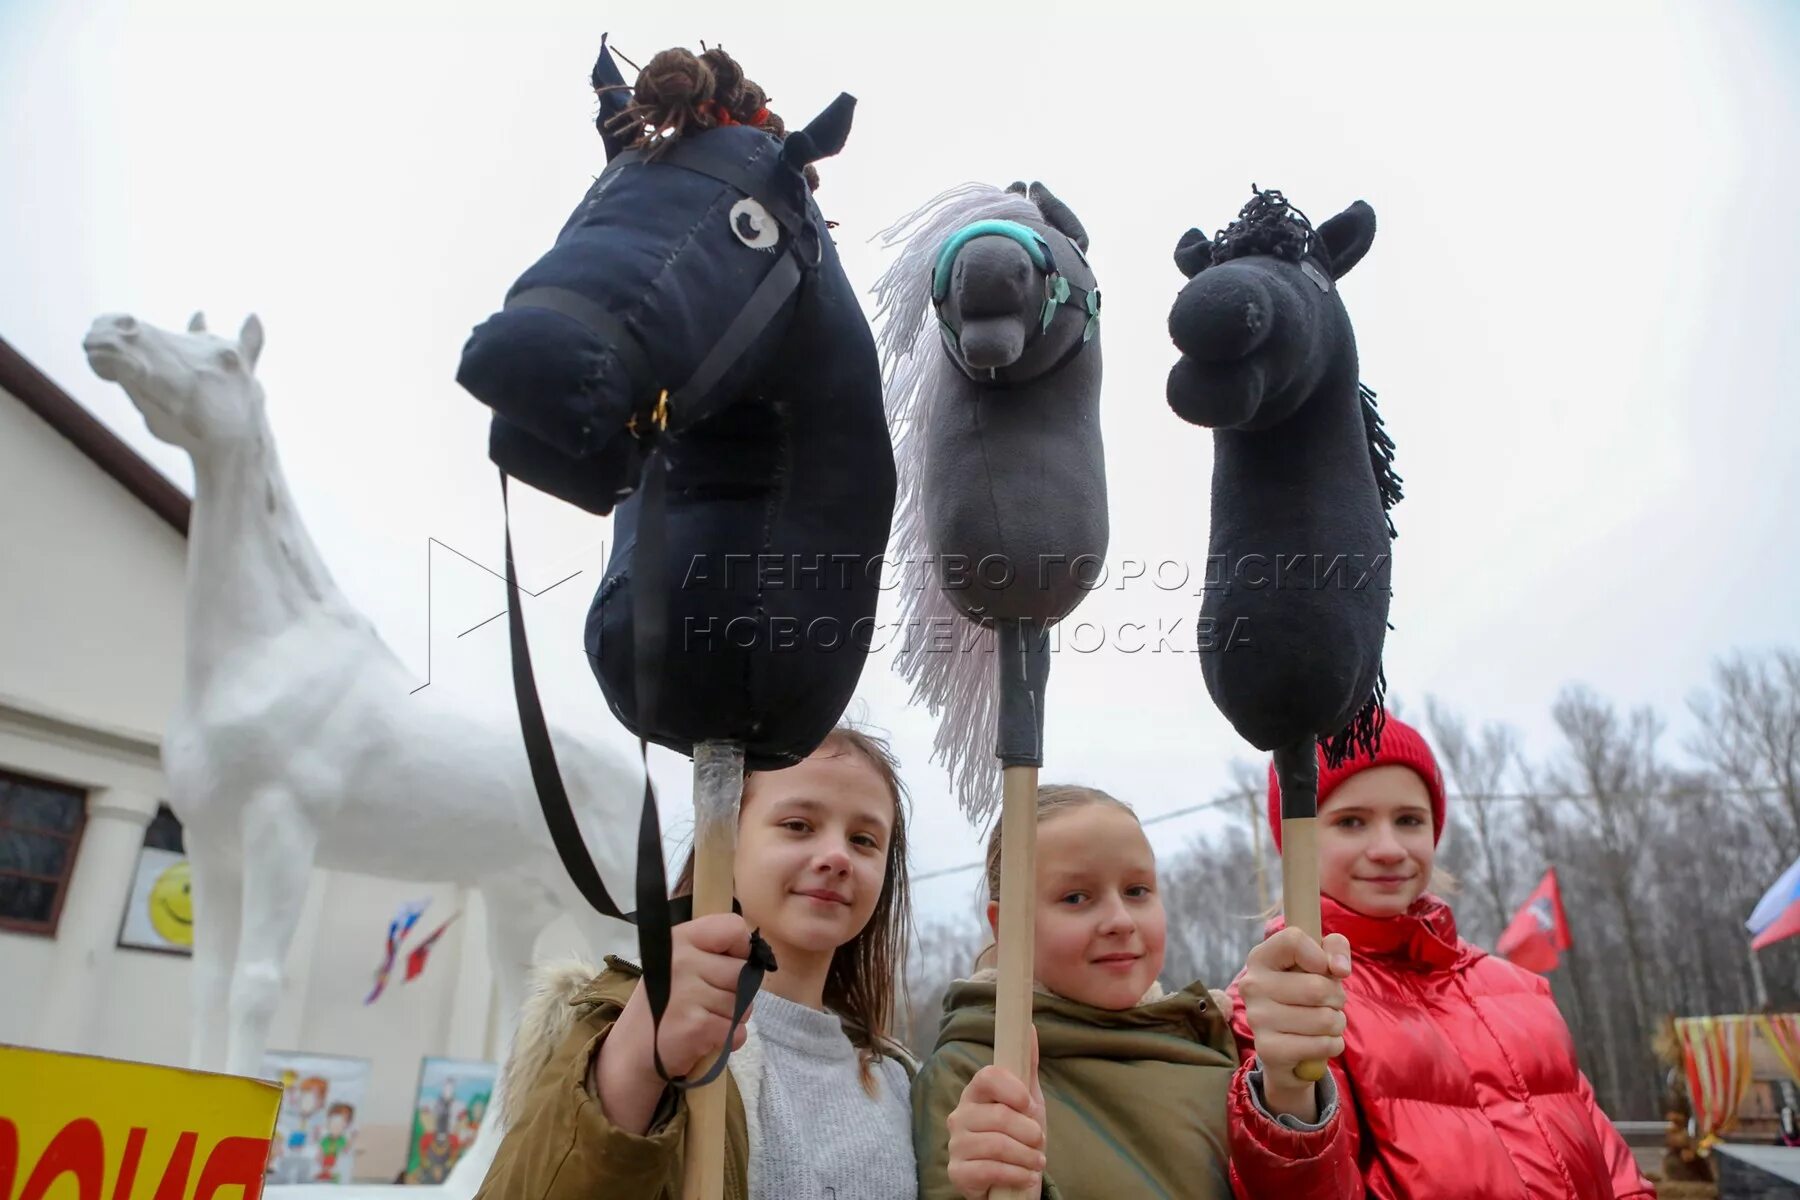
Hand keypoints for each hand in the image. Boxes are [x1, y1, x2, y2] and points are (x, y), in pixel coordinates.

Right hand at [652, 912, 755, 1077]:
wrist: (633, 1051)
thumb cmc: (665, 1004)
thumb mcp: (680, 963)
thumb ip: (712, 952)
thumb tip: (755, 954)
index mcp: (680, 938)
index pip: (734, 927)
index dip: (741, 949)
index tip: (727, 964)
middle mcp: (682, 960)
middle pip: (743, 972)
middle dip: (737, 992)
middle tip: (708, 1002)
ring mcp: (688, 993)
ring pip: (744, 1004)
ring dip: (731, 1018)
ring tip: (702, 1019)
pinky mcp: (696, 1025)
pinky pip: (737, 1031)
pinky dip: (727, 1040)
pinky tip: (703, 1037)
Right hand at [946, 1029, 1046, 1198]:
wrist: (1014, 1179)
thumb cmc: (1019, 1135)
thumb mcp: (1028, 1102)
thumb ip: (1026, 1066)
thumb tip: (1028, 1027)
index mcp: (976, 1093)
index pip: (987, 1077)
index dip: (1011, 1089)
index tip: (1029, 1104)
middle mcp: (960, 1115)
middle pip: (999, 1116)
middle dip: (1029, 1132)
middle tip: (1038, 1141)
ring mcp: (955, 1145)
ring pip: (997, 1145)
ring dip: (1026, 1157)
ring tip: (1036, 1162)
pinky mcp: (957, 1173)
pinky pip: (989, 1170)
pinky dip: (1016, 1174)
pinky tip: (1025, 1175)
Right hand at [1238, 927, 1351, 1119]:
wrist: (1285, 1044)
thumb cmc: (1305, 993)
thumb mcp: (1320, 962)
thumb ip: (1335, 948)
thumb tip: (1340, 969)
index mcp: (1261, 957)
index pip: (1293, 940)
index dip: (1320, 954)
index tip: (1323, 968)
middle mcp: (1252, 985)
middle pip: (1318, 987)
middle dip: (1337, 998)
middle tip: (1328, 1003)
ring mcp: (1258, 1018)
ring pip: (1324, 1019)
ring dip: (1337, 1023)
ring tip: (1323, 1023)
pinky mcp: (1268, 1049)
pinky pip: (1321, 1045)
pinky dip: (1332, 1045)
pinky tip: (1320, 1042)